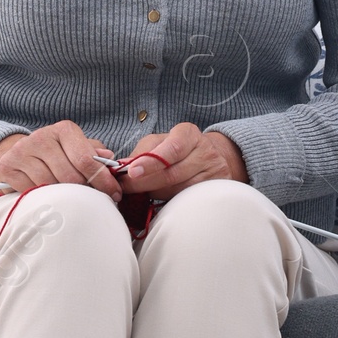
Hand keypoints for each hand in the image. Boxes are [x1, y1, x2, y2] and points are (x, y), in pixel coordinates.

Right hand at [0, 122, 122, 200]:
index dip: (102, 180)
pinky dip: (42, 197)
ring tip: (69, 198)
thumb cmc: (57, 153)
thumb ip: (94, 153)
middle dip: (84, 191)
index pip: (86, 160)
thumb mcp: (77, 148)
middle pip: (70, 177)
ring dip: (63, 196)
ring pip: (51, 186)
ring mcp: (22, 151)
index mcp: (64, 130)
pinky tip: (47, 195)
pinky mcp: (8, 167)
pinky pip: (32, 192)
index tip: (113, 194)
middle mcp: (41, 137)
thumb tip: (108, 158)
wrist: (21, 152)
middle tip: (91, 199)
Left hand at [117, 123, 248, 199]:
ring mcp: (214, 172)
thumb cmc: (176, 149)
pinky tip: (157, 200)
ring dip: (154, 194)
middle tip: (125, 189)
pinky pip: (187, 202)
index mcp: (189, 134)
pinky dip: (168, 202)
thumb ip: (141, 153)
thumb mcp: (159, 142)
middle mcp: (205, 152)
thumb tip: (121, 168)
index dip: (150, 162)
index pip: (171, 149)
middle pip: (172, 174)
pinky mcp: (216, 190)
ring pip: (178, 191)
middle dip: (144, 183)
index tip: (132, 172)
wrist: (209, 157)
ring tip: (140, 193)